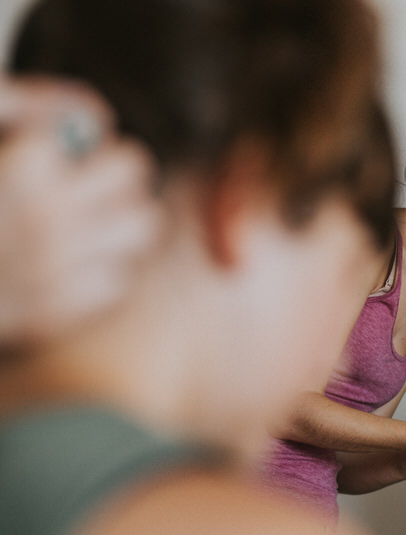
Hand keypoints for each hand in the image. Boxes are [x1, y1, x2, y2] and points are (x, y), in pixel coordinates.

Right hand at [0, 76, 159, 347]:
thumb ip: (15, 102)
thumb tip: (87, 107)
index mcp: (19, 169)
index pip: (94, 126)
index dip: (73, 132)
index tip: (53, 146)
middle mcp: (47, 220)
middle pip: (134, 170)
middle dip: (109, 165)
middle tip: (82, 178)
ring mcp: (57, 269)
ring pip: (143, 224)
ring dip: (120, 215)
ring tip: (85, 218)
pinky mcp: (58, 312)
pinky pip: (119, 276)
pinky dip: (99, 267)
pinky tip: (67, 262)